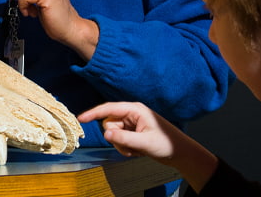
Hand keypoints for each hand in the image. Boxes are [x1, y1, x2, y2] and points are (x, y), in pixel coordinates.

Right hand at [78, 102, 217, 191]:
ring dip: (121, 145)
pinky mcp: (132, 132)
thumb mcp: (144, 142)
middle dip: (116, 138)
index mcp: (135, 110)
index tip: (81, 118)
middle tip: (130, 147)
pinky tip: (137, 151)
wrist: (179, 152)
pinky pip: (119, 139)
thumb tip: (105, 134)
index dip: (94, 113)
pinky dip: (125, 147)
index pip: (109, 109)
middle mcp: (131, 114)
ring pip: (113, 133)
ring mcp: (131, 123)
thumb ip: (123, 138)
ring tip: (136, 150)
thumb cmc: (166, 143)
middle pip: (109, 123)